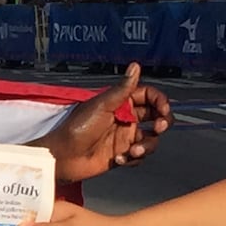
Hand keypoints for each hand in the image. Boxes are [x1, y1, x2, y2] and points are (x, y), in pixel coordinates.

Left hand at [37, 63, 171, 181]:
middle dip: (162, 122)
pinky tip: (119, 159)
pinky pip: (139, 156)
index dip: (160, 101)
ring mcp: (124, 138)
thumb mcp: (100, 106)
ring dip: (147, 145)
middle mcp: (125, 119)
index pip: (148, 97)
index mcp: (120, 104)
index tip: (163, 109)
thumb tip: (135, 66)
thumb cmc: (76, 129)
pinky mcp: (122, 154)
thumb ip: (121, 89)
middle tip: (158, 128)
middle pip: (156, 117)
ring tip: (132, 151)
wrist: (63, 157)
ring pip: (151, 139)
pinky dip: (134, 159)